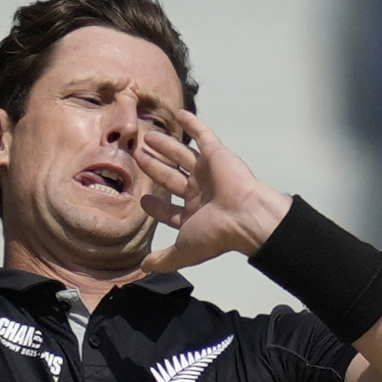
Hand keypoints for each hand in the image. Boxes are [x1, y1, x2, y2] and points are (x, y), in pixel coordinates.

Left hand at [137, 109, 293, 273]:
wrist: (244, 216)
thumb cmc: (216, 234)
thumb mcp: (183, 250)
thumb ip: (164, 259)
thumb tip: (143, 268)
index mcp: (194, 215)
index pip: (170, 209)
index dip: (156, 205)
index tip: (142, 198)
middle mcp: (200, 193)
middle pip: (171, 177)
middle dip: (154, 168)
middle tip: (137, 156)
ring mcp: (208, 173)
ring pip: (181, 156)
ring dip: (165, 147)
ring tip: (148, 137)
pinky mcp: (217, 155)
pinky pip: (203, 135)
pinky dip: (192, 124)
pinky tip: (179, 114)